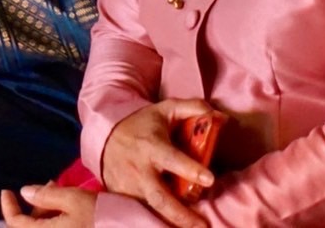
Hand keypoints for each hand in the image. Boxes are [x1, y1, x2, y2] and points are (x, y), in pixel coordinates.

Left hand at [1, 184, 94, 225]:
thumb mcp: (73, 199)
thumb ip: (46, 195)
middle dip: (36, 205)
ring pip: (43, 227)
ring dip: (46, 211)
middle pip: (30, 226)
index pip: (15, 223)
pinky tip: (67, 209)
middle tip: (52, 184)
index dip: (8, 207)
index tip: (6, 190)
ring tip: (62, 193)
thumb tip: (24, 192)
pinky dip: (55, 219)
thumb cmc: (100, 216)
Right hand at [102, 100, 218, 227]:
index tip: (210, 179)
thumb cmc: (143, 124)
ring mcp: (130, 187)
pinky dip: (156, 220)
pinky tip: (172, 225)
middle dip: (181, 215)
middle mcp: (141, 170)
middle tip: (203, 225)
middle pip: (160, 198)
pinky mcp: (123, 198)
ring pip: (151, 210)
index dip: (190, 169)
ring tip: (192, 227)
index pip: (172, 160)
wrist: (106, 137)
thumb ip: (193, 108)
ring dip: (171, 221)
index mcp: (152, 146)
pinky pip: (142, 212)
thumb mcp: (166, 109)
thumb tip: (218, 115)